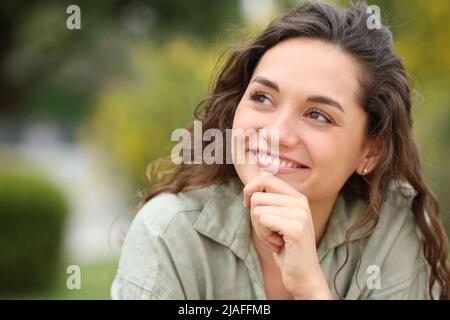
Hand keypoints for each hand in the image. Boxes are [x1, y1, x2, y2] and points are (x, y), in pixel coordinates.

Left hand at [243, 174, 332, 299]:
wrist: (303, 275)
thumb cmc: (286, 247)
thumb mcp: (277, 218)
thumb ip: (270, 198)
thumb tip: (259, 173)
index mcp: (298, 197)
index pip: (266, 177)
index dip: (250, 189)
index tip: (247, 204)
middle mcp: (301, 201)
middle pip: (257, 196)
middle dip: (254, 217)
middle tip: (268, 231)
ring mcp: (300, 213)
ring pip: (257, 210)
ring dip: (259, 229)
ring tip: (275, 239)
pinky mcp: (295, 227)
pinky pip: (263, 220)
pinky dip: (264, 236)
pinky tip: (278, 245)